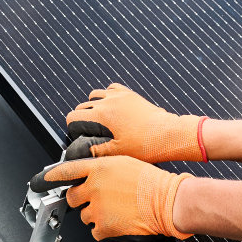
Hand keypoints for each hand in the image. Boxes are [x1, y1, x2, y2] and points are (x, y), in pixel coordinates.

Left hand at [38, 155, 192, 240]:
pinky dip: (104, 229)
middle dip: (81, 199)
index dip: (49, 177)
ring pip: (84, 215)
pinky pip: (95, 231)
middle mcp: (93, 187)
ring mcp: (96, 208)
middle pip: (72, 197)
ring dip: (95, 215)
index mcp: (98, 168)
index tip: (38, 182)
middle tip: (98, 200)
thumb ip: (102, 167)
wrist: (166, 201)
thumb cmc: (151, 181)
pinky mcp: (103, 227)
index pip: (65, 171)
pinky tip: (118, 221)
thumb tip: (90, 175)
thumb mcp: (123, 163)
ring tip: (116, 210)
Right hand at [65, 83, 206, 162]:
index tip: (79, 136)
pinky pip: (112, 89)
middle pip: (83, 105)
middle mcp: (108, 101)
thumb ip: (96, 150)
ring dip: (93, 106)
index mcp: (102, 115)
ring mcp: (120, 95)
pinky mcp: (130, 94)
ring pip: (96, 95)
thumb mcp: (117, 152)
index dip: (72, 128)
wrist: (169, 134)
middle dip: (82, 118)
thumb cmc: (146, 145)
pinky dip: (108, 96)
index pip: (73, 116)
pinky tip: (113, 108)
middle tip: (89, 132)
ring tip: (100, 120)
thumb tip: (81, 151)